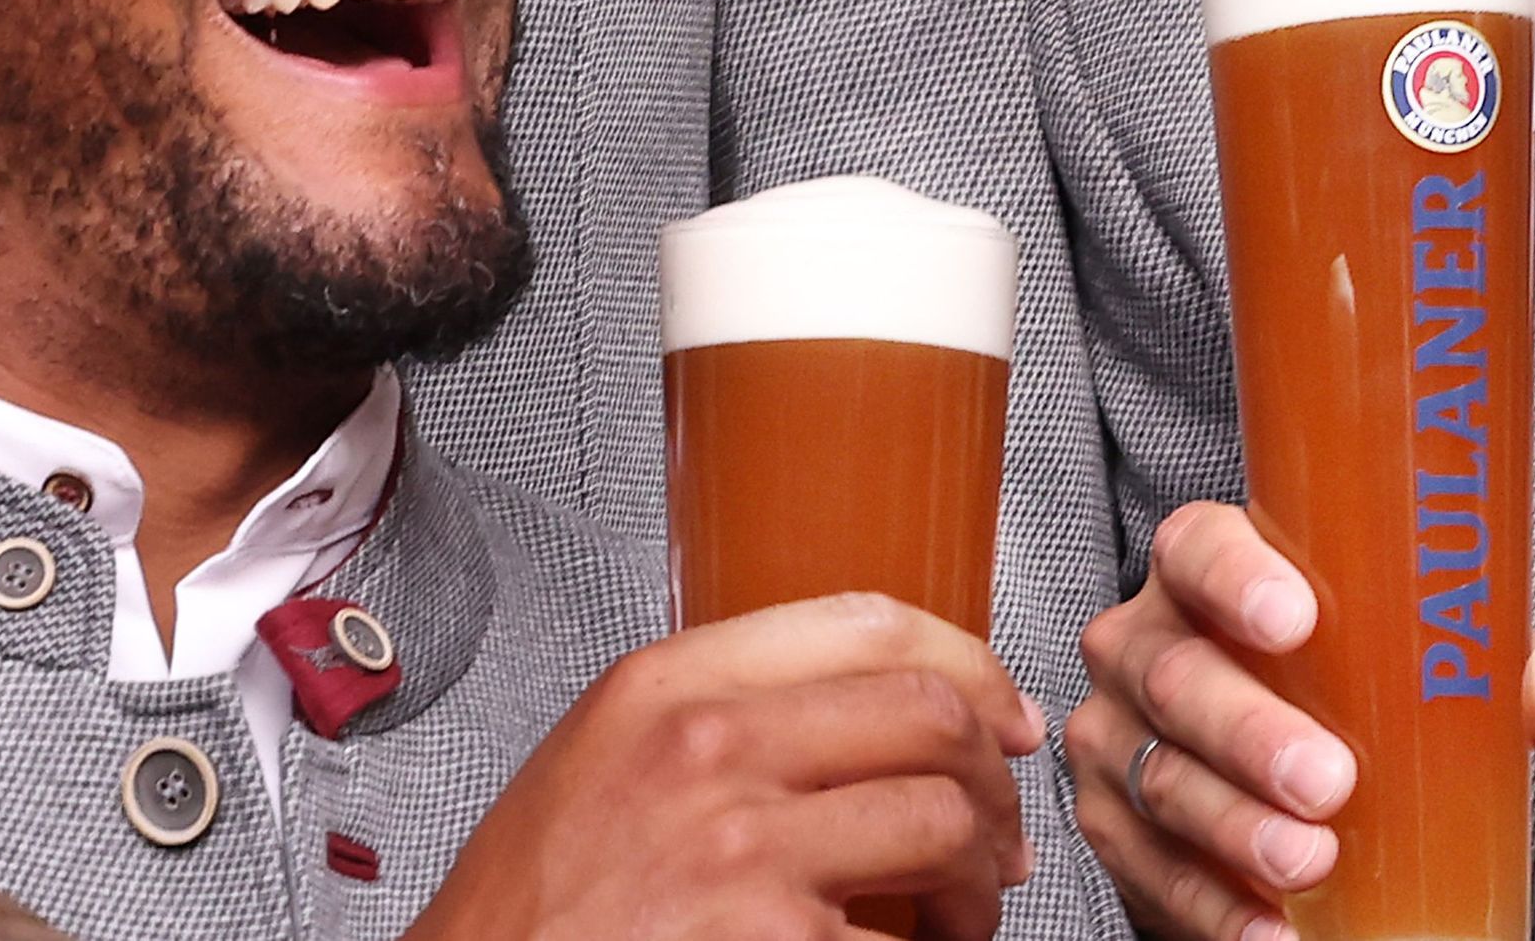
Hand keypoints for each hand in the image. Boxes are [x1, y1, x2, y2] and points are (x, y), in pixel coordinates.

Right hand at [413, 592, 1044, 940]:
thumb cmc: (532, 911)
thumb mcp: (600, 762)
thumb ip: (709, 717)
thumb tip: (853, 720)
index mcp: (666, 688)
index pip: (869, 623)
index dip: (970, 666)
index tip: (1002, 714)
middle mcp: (709, 752)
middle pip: (931, 717)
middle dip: (991, 783)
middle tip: (993, 836)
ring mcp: (744, 853)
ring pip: (945, 827)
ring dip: (980, 881)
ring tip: (959, 914)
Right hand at [1067, 502, 1534, 940]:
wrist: (1241, 753)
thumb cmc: (1326, 677)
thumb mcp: (1398, 655)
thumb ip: (1473, 666)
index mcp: (1204, 573)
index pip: (1199, 549)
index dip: (1237, 579)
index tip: (1296, 620)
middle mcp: (1143, 644)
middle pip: (1180, 679)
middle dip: (1252, 734)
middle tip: (1330, 782)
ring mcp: (1116, 737)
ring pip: (1165, 780)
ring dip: (1240, 830)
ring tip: (1311, 863)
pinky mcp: (1109, 824)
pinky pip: (1154, 870)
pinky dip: (1217, 906)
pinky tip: (1272, 929)